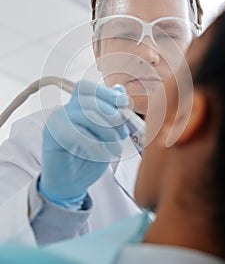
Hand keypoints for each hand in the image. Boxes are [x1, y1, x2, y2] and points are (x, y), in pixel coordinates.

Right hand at [39, 80, 129, 207]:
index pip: (88, 88)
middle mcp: (64, 110)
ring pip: (86, 115)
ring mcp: (56, 121)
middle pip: (90, 101)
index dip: (106, 92)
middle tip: (123, 134)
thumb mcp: (107, 136)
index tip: (124, 103)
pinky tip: (103, 156)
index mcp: (76, 106)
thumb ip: (113, 115)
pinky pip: (77, 134)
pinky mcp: (51, 136)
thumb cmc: (89, 159)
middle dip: (112, 116)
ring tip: (117, 150)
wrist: (70, 184)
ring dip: (107, 133)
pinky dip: (95, 145)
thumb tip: (120, 90)